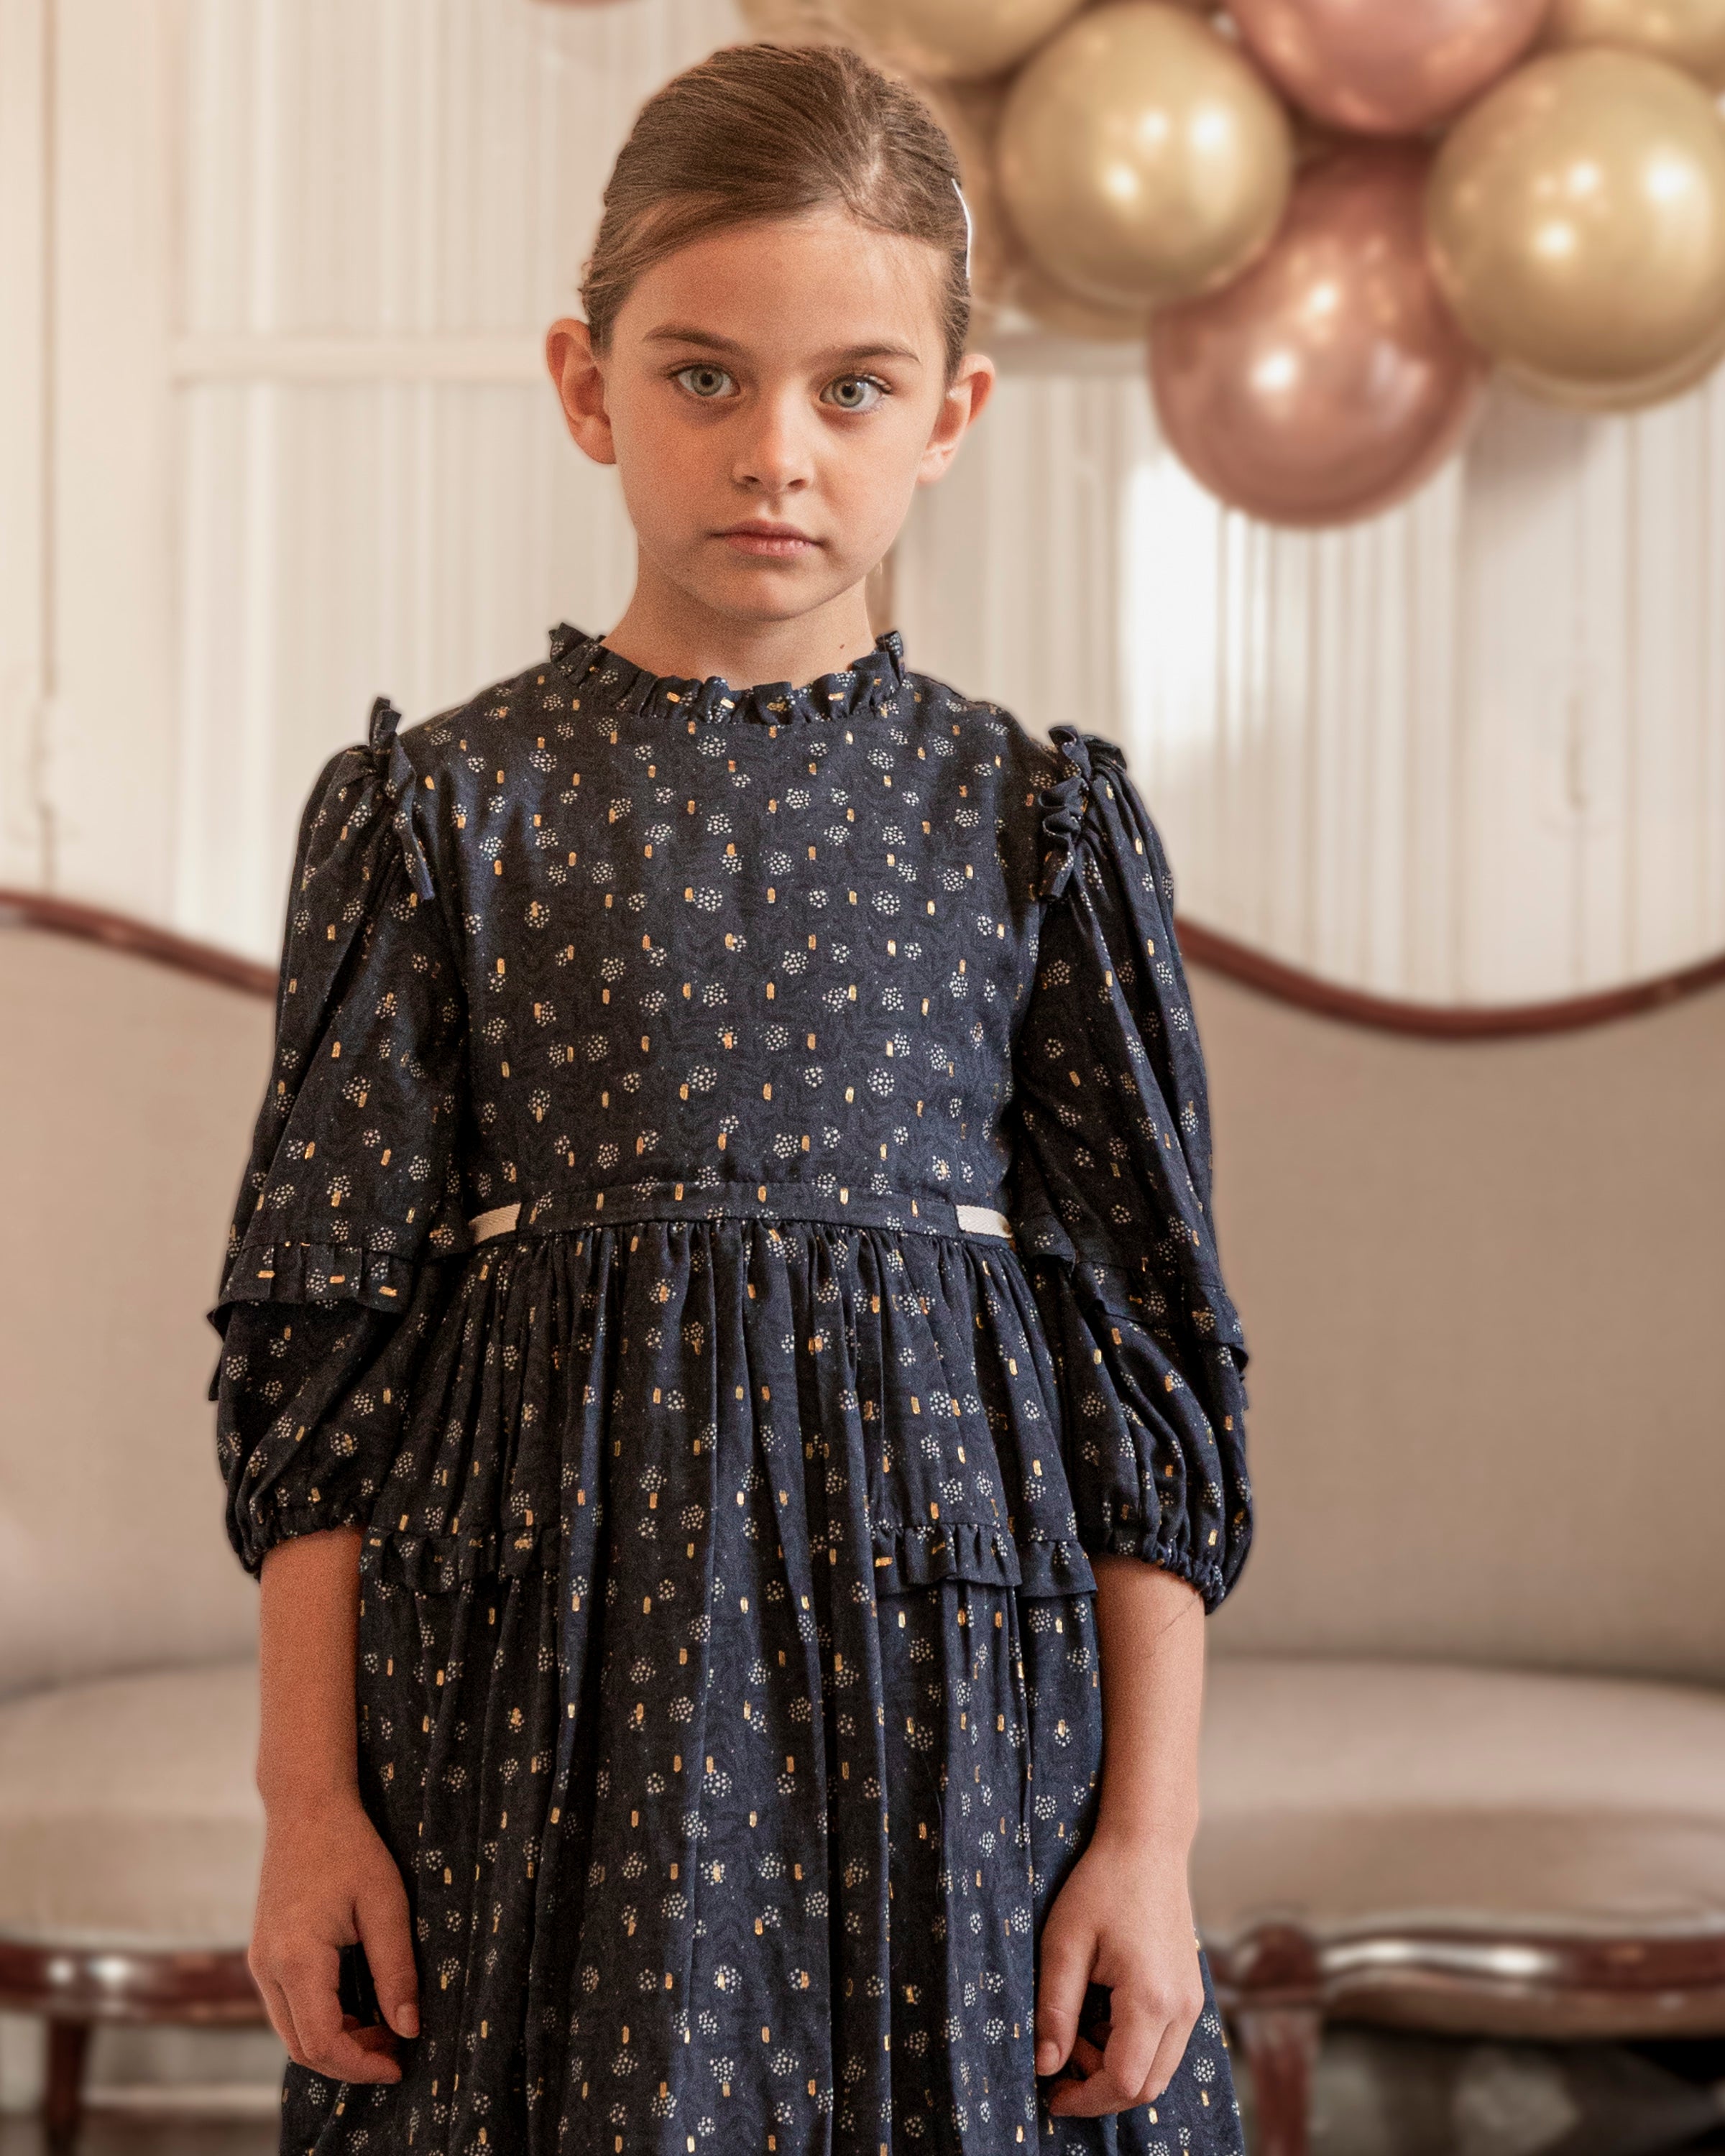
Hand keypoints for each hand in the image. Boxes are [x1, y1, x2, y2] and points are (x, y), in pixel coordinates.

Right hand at [250, 1792, 419, 2084]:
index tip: (399, 2063)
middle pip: (302, 2047)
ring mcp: (260, 1961)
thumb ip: (396, 1969)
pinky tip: (358, 2004)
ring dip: (336, 2041)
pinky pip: (288, 2006)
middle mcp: (267, 1968)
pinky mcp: (263, 1953)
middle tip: (396, 2048)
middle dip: (350, 2059)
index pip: (322, 2042)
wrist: (305, 1806)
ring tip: (384, 2026)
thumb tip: (409, 2028)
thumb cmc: (350, 1846)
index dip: (361, 2065)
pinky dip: (321, 2019)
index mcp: (297, 1958)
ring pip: (292, 2031)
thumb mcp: (386, 1904)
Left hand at [1034, 1826, 1204, 2117]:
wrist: (1147, 1844)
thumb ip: (1055, 2010)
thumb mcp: (1064, 1943)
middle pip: (1146, 2087)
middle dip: (1100, 2087)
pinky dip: (1132, 2047)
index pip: (1124, 2082)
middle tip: (1061, 2058)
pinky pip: (1165, 2044)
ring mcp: (1192, 2001)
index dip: (1085, 2099)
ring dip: (1116, 2066)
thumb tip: (1045, 2066)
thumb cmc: (1102, 1885)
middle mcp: (1182, 2008)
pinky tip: (1101, 2012)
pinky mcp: (1189, 1992)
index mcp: (1151, 1999)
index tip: (1051, 2094)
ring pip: (1158, 2069)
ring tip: (1078, 2026)